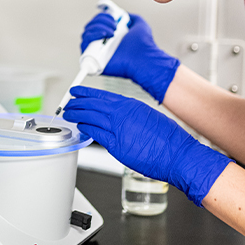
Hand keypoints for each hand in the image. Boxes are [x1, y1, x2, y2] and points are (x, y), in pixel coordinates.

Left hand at [63, 86, 231, 206]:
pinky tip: (80, 127)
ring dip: (77, 115)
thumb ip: (131, 114)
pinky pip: (95, 134)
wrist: (177, 153)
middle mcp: (121, 114)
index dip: (86, 93)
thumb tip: (119, 115)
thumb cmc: (168, 137)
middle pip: (92, 105)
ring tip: (69, 114)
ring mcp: (118, 129)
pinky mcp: (116, 145)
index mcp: (130, 104)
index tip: (76, 91)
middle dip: (77, 103)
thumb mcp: (148, 115)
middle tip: (68, 103)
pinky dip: (85, 129)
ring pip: (90, 118)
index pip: (101, 95)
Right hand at [81, 13, 179, 102]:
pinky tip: (104, 36)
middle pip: (90, 25)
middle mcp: (102, 43)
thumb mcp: (140, 25)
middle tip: (115, 26)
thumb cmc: (144, 44)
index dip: (102, 16)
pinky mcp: (92, 59)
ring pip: (86, 32)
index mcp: (110, 35)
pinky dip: (92, 35)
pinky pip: (84, 43)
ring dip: (99, 27)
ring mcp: (96, 51)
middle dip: (102, 20)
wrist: (143, 57)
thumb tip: (122, 14)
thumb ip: (132, 17)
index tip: (112, 16)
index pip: (98, 22)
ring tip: (113, 33)